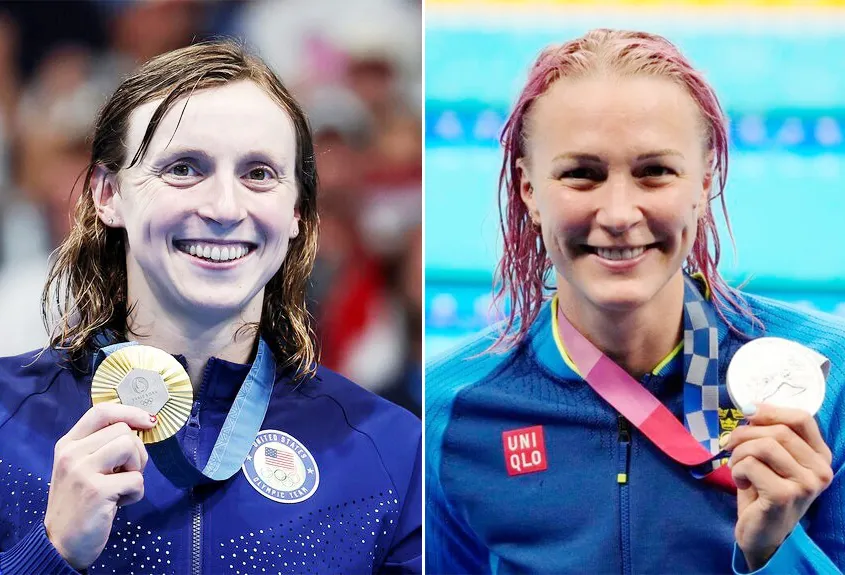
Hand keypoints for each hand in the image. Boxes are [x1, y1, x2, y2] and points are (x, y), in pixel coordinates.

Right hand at [44, 403, 156, 570]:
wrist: (61, 544)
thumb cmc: (80, 503)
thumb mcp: (83, 468)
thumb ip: (102, 446)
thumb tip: (140, 426)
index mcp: (68, 444)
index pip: (101, 411)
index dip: (130, 412)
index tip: (149, 421)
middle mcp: (71, 454)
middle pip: (123, 430)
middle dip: (137, 451)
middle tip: (127, 473)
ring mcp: (82, 471)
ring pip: (130, 447)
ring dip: (137, 469)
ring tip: (122, 486)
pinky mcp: (96, 491)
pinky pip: (136, 479)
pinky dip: (136, 492)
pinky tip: (120, 503)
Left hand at [725, 404, 832, 569]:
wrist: (762, 533)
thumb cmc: (764, 492)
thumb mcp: (771, 459)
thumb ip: (769, 434)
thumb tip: (751, 406)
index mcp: (820, 457)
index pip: (802, 418)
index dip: (771, 410)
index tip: (747, 413)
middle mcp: (820, 471)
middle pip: (778, 431)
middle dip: (745, 434)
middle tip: (730, 446)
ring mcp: (806, 485)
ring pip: (764, 446)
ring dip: (739, 453)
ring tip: (736, 467)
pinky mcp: (784, 496)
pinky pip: (751, 465)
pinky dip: (737, 469)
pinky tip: (740, 482)